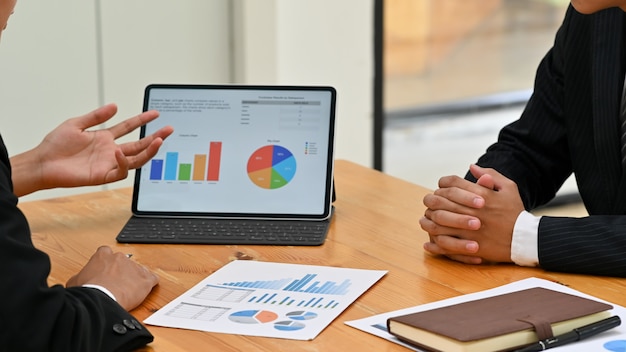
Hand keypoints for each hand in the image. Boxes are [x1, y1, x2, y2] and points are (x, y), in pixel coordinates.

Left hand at [10, 103, 173, 195]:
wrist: (43, 163)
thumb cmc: (55, 145)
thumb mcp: (76, 124)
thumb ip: (96, 116)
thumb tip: (115, 106)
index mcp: (105, 138)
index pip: (129, 128)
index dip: (142, 120)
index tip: (155, 113)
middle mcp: (110, 151)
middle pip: (139, 144)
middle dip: (155, 136)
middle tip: (169, 129)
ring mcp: (109, 164)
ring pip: (136, 159)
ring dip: (148, 150)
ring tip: (158, 141)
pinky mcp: (103, 176)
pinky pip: (121, 171)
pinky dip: (124, 162)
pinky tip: (120, 152)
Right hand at [66, 246, 158, 310]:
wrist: (102, 298)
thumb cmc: (89, 290)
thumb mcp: (74, 281)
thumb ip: (79, 276)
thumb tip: (77, 280)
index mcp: (103, 255)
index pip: (106, 252)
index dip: (105, 263)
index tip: (104, 271)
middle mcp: (120, 257)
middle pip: (123, 262)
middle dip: (120, 271)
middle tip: (115, 284)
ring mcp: (134, 267)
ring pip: (137, 270)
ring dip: (133, 279)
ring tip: (127, 291)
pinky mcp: (145, 279)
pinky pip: (151, 279)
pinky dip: (149, 284)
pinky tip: (144, 290)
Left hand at [420, 164, 524, 263]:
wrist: (525, 239)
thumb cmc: (516, 213)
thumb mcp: (509, 188)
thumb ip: (490, 174)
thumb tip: (472, 167)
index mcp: (480, 194)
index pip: (450, 183)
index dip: (442, 185)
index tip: (441, 190)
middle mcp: (472, 210)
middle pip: (439, 200)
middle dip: (431, 200)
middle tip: (430, 204)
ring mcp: (469, 229)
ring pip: (437, 222)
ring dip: (429, 220)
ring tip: (428, 220)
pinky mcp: (469, 245)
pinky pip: (444, 243)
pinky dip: (433, 243)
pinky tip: (429, 242)